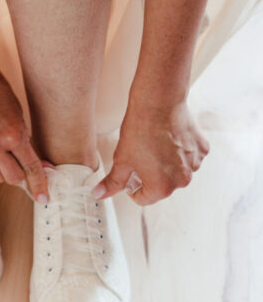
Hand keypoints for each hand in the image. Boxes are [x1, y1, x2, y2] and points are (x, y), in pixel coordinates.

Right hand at [0, 65, 48, 201]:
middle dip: (19, 175)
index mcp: (13, 135)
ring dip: (1, 170)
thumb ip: (23, 141)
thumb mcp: (17, 115)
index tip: (43, 198)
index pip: (31, 168)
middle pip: (12, 178)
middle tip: (19, 165)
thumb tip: (35, 164)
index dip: (39, 185)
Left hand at [92, 99, 209, 205]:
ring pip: (176, 171)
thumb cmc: (140, 131)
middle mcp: (182, 180)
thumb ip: (112, 183)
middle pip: (161, 186)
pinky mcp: (202, 148)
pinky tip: (169, 139)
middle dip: (150, 176)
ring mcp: (195, 164)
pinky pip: (188, 157)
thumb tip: (98, 195)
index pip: (143, 198)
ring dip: (166, 164)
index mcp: (162, 188)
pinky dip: (180, 152)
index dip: (132, 185)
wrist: (159, 103)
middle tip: (141, 156)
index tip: (130, 172)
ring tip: (155, 146)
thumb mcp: (121, 161)